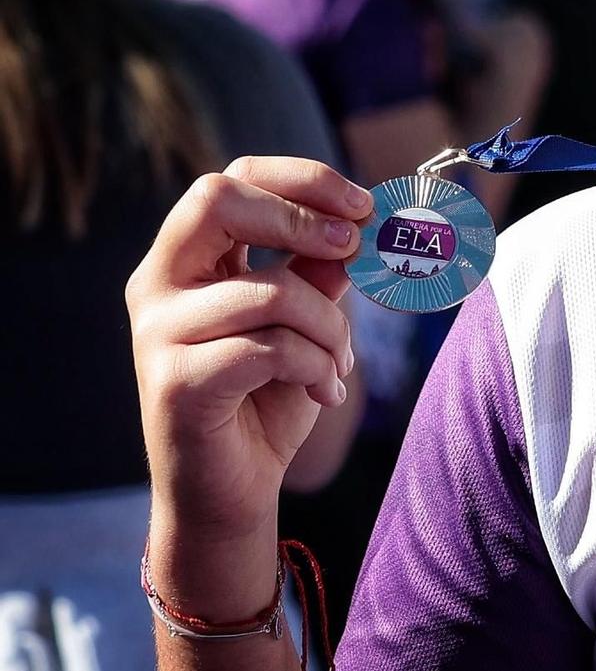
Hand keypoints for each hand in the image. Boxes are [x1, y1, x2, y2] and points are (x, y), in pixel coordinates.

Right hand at [128, 157, 369, 548]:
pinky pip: (271, 349)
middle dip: (302, 218)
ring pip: (271, 291)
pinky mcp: (175, 381)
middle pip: (217, 199)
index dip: (301, 180)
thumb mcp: (304, 319)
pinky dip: (316, 368)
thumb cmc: (267, 396)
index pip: (232, 179)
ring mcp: (157, 332)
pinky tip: (323, 394)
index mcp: (187, 258)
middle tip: (353, 250)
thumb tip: (364, 222)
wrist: (230, 490)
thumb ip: (320, 268)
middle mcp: (157, 284)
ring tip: (339, 362)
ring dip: (330, 327)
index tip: (362, 206)